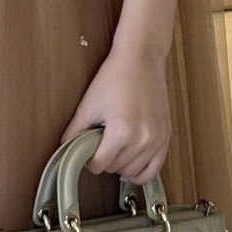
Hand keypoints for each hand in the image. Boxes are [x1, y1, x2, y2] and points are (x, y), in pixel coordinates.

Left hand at [61, 44, 170, 184]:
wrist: (141, 59)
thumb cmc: (114, 77)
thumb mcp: (89, 103)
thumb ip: (75, 130)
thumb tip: (65, 147)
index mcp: (121, 132)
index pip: (100, 165)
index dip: (90, 160)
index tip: (88, 151)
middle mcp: (142, 140)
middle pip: (116, 168)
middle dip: (105, 161)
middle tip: (101, 144)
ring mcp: (157, 140)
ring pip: (134, 172)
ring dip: (121, 166)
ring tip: (115, 149)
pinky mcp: (166, 137)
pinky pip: (154, 170)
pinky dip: (141, 172)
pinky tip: (131, 163)